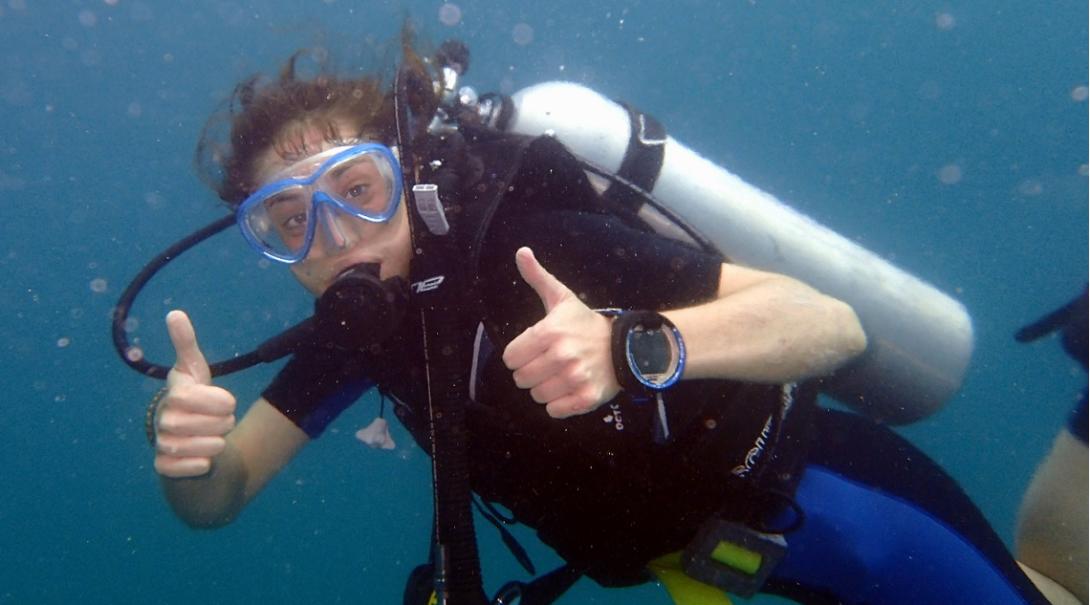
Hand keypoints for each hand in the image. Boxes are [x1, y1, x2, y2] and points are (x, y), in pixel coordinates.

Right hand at [153, 310, 235, 477]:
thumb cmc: (194, 400)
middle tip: (219, 421)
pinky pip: (196, 467)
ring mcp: (162, 444)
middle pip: (213, 425)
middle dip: (225, 423)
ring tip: (211, 437)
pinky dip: (205, 463)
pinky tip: (201, 457)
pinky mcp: (164, 467)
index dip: (220, 401)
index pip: (199, 398)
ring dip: (218, 443)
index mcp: (173, 394)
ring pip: (209, 447)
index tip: (225, 402)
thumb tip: (174, 313)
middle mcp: (163, 418)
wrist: (186, 437)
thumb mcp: (194, 370)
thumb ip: (186, 344)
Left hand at [502, 247, 619, 417]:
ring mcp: (575, 378)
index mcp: (549, 332)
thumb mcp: (562, 298)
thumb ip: (537, 277)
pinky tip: (569, 389)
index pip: (510, 358)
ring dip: (545, 388)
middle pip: (521, 379)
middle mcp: (561, 356)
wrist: (626, 346)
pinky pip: (554, 411)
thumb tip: (521, 252)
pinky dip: (559, 404)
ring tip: (560, 375)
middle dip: (531, 372)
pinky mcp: (586, 398)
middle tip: (549, 363)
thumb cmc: (586, 323)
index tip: (535, 350)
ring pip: (536, 396)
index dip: (520, 355)